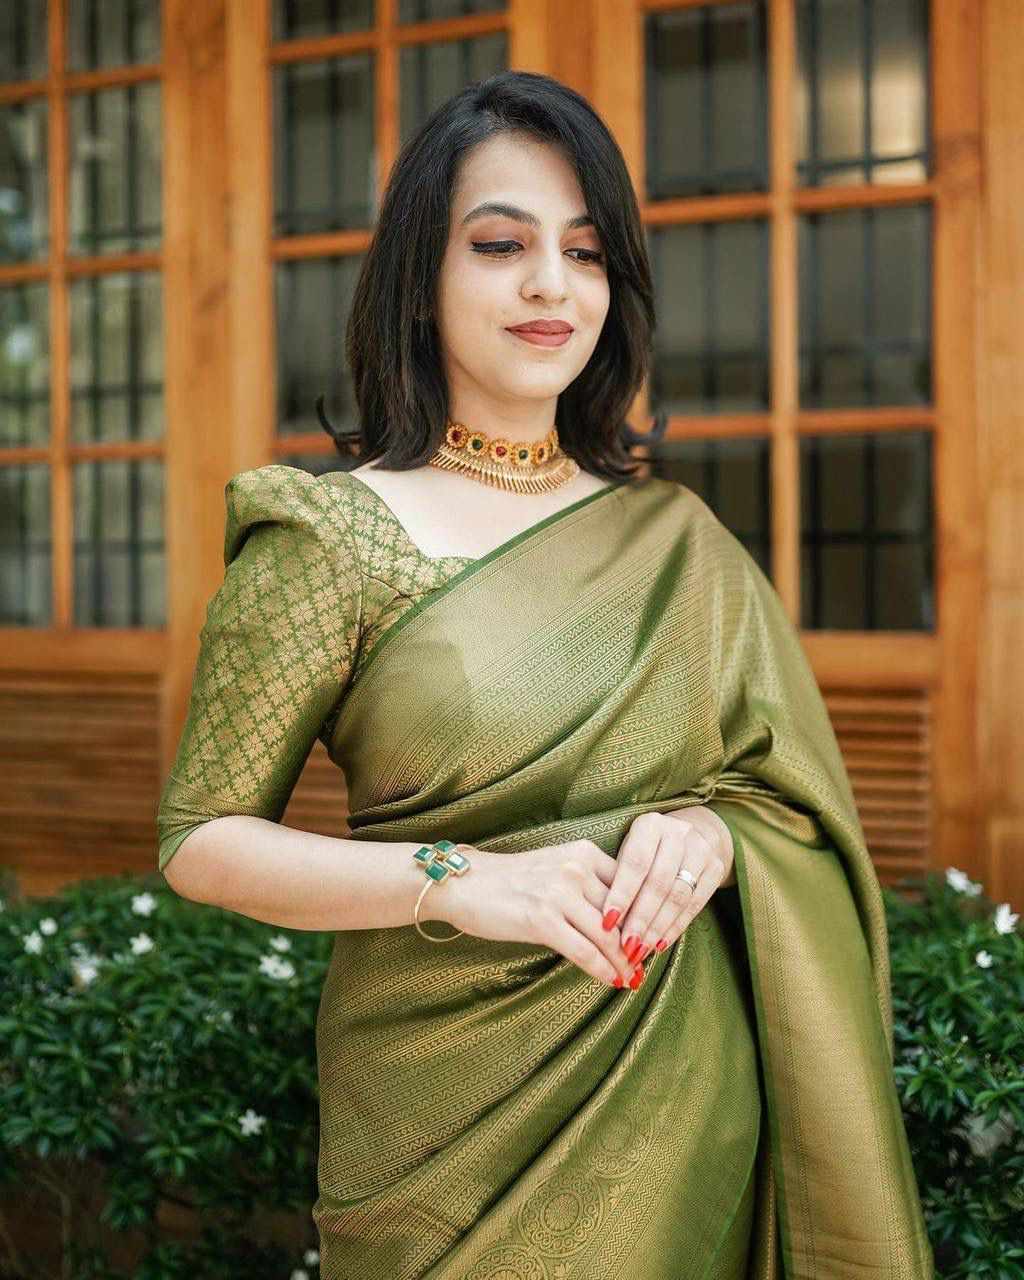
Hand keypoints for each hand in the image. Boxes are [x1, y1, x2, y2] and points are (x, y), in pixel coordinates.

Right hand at [432, 840, 636, 987]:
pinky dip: (602, 970)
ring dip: (624, 962)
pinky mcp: (543, 920)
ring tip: (633, 978)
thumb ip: (587, 884)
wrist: (466, 884)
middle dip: (637, 942)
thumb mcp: (555, 867)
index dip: (643, 915)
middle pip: (623, 913)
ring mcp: (560, 894)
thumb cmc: (511, 880)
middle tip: (645, 963)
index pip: (629, 886)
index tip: (651, 936)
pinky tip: (612, 981)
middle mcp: (576, 869)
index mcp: (584, 853)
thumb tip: (618, 919)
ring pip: (607, 936)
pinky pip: (584, 951)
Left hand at [600, 807, 734, 981]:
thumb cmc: (646, 849)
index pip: (635, 863)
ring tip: (640, 950)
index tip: (608, 923)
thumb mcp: (628, 851)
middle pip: (658, 882)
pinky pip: (696, 904)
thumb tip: (604, 923)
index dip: (622, 895)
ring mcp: (701, 849)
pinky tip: (659, 944)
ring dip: (657, 927)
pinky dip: (676, 927)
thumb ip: (617, 878)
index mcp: (650, 825)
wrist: (692, 832)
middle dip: (640, 918)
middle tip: (626, 946)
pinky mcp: (716, 868)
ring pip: (679, 896)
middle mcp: (678, 833)